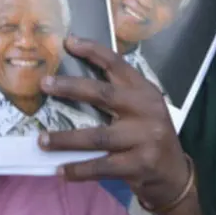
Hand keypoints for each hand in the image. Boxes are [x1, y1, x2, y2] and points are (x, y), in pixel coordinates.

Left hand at [38, 36, 188, 208]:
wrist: (174, 172)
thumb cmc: (148, 134)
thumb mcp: (140, 108)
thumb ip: (116, 94)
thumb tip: (68, 84)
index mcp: (144, 90)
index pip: (117, 64)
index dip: (93, 51)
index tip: (69, 42)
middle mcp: (146, 110)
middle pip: (103, 94)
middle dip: (71, 88)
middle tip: (44, 84)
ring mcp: (145, 138)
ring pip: (98, 136)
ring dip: (66, 139)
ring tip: (42, 139)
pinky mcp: (140, 164)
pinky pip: (102, 166)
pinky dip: (79, 169)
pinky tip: (61, 171)